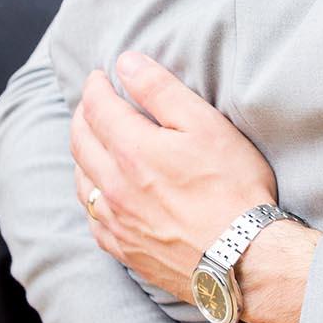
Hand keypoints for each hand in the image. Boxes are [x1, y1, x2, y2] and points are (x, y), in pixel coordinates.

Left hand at [72, 52, 280, 294]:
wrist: (243, 258)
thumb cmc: (233, 187)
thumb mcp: (205, 125)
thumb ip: (160, 90)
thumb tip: (125, 63)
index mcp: (131, 150)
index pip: (96, 108)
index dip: (95, 86)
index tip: (100, 76)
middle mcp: (114, 187)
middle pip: (80, 142)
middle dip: (83, 116)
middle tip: (92, 104)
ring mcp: (116, 222)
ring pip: (82, 181)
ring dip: (83, 155)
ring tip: (94, 143)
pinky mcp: (124, 250)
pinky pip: (93, 218)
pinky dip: (92, 196)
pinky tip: (103, 193)